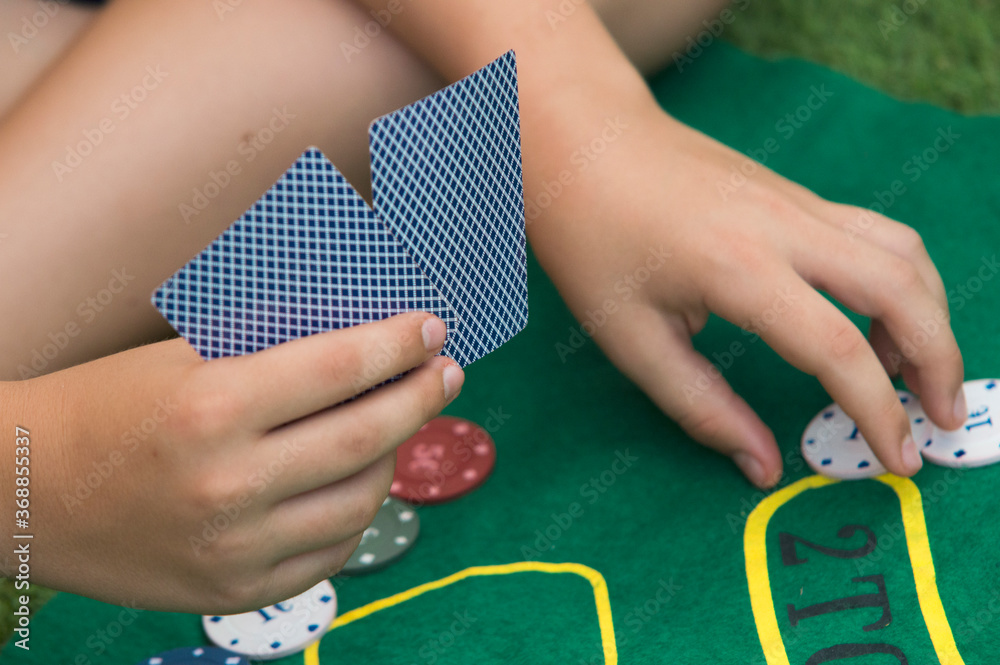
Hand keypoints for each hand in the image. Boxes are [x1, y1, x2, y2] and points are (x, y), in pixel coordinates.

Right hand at [7, 312, 462, 612]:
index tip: (431, 326)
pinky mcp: (235, 592)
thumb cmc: (103, 407)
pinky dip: (358, 512)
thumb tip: (360, 332)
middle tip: (447, 373)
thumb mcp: (181, 357)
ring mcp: (235, 548)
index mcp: (212, 407)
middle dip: (420, 396)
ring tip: (403, 425)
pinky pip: (331, 551)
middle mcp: (230, 484)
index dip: (397, 344)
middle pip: (365, 435)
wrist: (22, 492)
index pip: (340, 368)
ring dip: (395, 455)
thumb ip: (269, 346)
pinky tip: (363, 480)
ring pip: (360, 499)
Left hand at [530, 103, 964, 487]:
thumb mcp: (629, 337)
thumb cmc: (592, 242)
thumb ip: (700, 406)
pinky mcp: (795, 193)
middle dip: (939, 361)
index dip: (877, 413)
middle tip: (938, 419)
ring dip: (928, 314)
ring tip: (912, 374)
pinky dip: (899, 281)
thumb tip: (764, 467)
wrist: (584, 144)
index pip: (837, 348)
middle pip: (901, 288)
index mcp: (737, 268)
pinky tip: (872, 319)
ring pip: (901, 251)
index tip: (898, 462)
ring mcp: (796, 201)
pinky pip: (874, 234)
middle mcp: (784, 226)